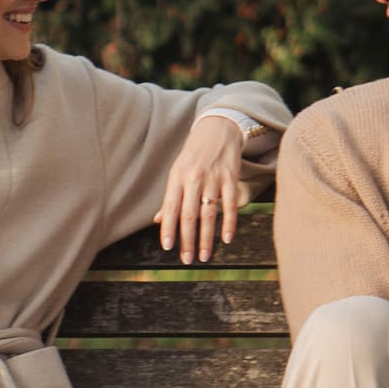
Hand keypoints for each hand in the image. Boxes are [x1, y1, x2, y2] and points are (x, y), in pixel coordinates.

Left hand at [153, 115, 244, 263]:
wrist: (218, 128)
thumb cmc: (194, 154)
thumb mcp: (177, 171)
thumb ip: (170, 197)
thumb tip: (158, 220)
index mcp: (177, 177)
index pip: (171, 207)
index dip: (169, 228)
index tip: (168, 247)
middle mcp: (194, 178)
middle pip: (189, 214)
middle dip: (187, 240)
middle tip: (187, 260)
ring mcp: (213, 177)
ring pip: (209, 213)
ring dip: (206, 238)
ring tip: (204, 256)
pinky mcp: (230, 177)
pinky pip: (230, 204)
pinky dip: (229, 223)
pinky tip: (226, 239)